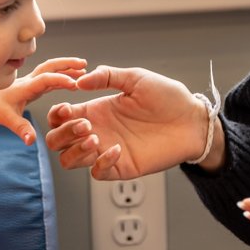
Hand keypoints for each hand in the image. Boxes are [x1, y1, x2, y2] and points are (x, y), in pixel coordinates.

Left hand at [0, 57, 86, 142]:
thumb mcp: (6, 120)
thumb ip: (21, 129)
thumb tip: (31, 141)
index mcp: (24, 87)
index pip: (45, 79)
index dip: (60, 80)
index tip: (75, 84)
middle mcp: (29, 81)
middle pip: (50, 66)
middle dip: (67, 64)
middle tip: (84, 65)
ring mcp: (31, 81)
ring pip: (51, 69)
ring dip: (67, 67)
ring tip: (84, 68)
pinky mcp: (32, 84)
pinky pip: (50, 76)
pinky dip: (62, 75)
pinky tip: (72, 79)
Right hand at [46, 66, 212, 179]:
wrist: (192, 120)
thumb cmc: (168, 97)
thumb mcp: (136, 79)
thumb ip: (107, 76)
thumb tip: (80, 81)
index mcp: (97, 109)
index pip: (60, 117)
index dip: (56, 115)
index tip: (68, 109)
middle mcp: (98, 130)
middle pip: (57, 141)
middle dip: (63, 133)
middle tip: (85, 125)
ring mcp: (107, 150)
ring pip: (70, 160)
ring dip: (75, 150)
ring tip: (96, 138)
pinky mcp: (122, 166)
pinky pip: (97, 173)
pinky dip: (101, 163)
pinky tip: (118, 149)